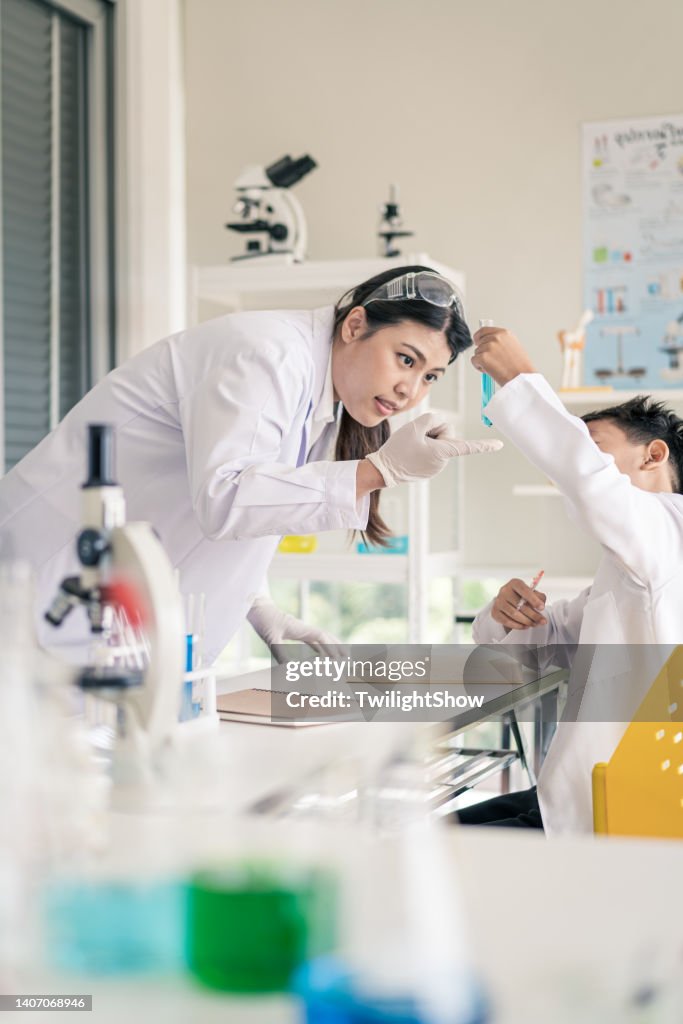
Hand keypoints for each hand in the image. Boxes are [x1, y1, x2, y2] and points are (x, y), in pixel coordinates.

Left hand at [247, 595, 342, 657]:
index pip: (321, 637)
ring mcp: (300, 630)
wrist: (257, 608)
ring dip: (331, 647)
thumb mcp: (270, 638)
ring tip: (341, 657)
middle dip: (338, 647)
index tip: (338, 659)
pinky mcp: (295, 632)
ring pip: (321, 638)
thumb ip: (280, 652)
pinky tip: (321, 655)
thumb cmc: (264, 621)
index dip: (331, 647)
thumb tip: (289, 668)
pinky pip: (311, 641)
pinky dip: (319, 648)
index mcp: (301, 628)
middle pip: (326, 637)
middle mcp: (303, 628)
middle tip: (348, 658)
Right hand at [365, 411, 502, 487]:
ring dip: (427, 439)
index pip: (467, 447)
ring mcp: (437, 467)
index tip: (499, 445)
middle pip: (447, 434)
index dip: (484, 445)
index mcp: (442, 452)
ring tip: (412, 447)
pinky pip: (433, 449)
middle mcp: (443, 462)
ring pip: (439, 442)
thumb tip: (440, 423)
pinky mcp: (430, 468)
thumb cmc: (398, 449)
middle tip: (418, 437)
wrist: (384, 470)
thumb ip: (432, 419)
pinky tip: (411, 452)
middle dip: (435, 430)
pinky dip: (423, 447)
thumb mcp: (414, 427)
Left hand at [472, 326, 535, 386]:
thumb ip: (500, 342)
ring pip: (477, 352)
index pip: (484, 330)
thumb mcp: (513, 347)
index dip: (479, 337)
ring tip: (495, 366)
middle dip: (482, 352)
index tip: (477, 341)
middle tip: (492, 361)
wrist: (521, 378)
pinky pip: (474, 361)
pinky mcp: (483, 357)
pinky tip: (491, 370)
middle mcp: (496, 338)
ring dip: (482, 360)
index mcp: (504, 333)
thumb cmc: (520, 367)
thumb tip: (488, 343)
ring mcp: (489, 347)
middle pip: (479, 343)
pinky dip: (479, 367)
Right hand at [491, 579, 547, 631]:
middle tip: (542, 621)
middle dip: (533, 615)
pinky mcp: (495, 611)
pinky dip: (517, 625)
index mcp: (515, 583)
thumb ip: (539, 597)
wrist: (509, 602)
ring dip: (526, 621)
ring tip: (534, 624)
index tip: (542, 608)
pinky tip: (525, 626)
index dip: (534, 600)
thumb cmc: (522, 597)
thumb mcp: (532, 593)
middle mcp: (504, 590)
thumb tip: (541, 605)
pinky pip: (506, 621)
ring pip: (514, 614)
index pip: (524, 590)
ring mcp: (498, 601)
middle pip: (520, 605)